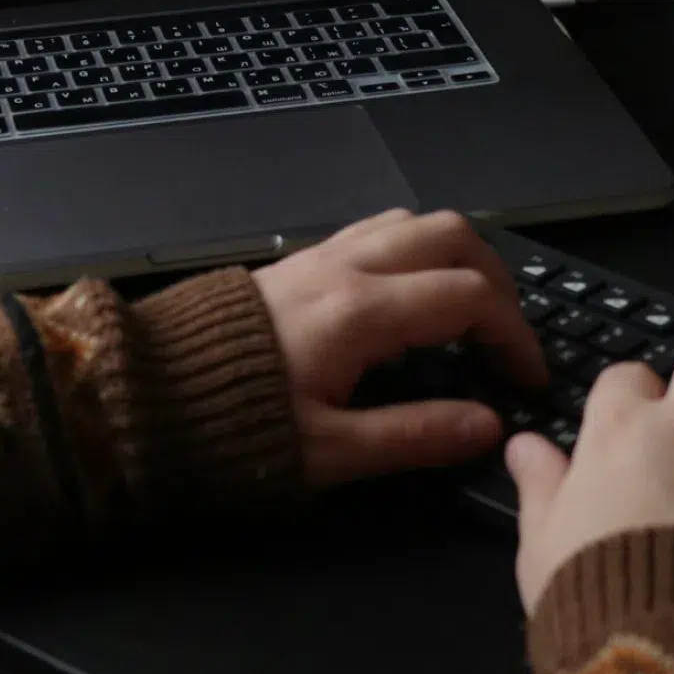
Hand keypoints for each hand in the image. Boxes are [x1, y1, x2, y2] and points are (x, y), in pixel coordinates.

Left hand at [252, 208, 545, 487]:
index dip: (514, 334)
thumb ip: (414, 435)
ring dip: (458, 254)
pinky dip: (416, 249)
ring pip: (414, 221)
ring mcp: (323, 254)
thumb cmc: (233, 426)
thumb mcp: (329, 451)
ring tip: (471, 307)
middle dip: (496, 279)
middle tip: (508, 334)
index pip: (469, 297)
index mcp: (362, 312)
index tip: (529, 376)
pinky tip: (413, 291)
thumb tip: (487, 425)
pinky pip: (378, 229)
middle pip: (452, 234)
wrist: (145, 392)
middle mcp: (348, 266)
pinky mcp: (302, 259)